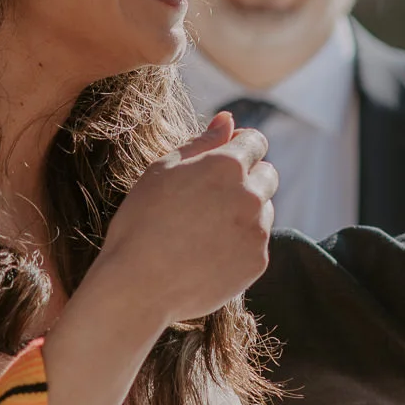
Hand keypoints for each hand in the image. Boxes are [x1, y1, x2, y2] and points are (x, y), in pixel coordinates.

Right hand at [88, 113, 277, 325]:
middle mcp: (251, 195)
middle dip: (247, 180)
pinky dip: (240, 245)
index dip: (238, 149)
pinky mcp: (258, 262)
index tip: (220, 163)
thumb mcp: (163, 171)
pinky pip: (257, 244)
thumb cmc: (141, 222)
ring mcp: (258, 231)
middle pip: (267, 175)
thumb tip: (228, 119)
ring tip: (204, 231)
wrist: (138, 285)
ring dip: (245, 213)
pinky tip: (208, 254)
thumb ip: (202, 143)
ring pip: (264, 211)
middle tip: (209, 200)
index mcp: (228, 165)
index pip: (255, 142)